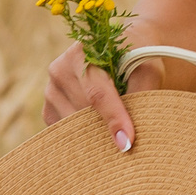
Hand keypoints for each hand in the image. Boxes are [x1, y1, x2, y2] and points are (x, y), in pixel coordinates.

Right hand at [42, 44, 156, 149]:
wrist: (119, 51)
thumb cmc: (136, 59)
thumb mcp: (147, 70)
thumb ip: (142, 95)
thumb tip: (131, 136)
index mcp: (83, 53)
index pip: (97, 93)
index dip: (113, 118)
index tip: (127, 143)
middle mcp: (60, 70)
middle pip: (86, 113)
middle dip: (109, 125)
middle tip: (131, 130)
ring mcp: (51, 91)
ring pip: (75, 126)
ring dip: (98, 130)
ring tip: (115, 117)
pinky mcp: (49, 110)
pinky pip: (67, 133)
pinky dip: (85, 135)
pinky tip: (99, 122)